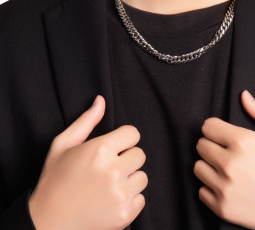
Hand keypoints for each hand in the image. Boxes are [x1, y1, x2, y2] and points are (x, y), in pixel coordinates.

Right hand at [29, 96, 147, 229]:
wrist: (48, 222)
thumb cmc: (54, 180)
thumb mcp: (63, 145)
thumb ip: (86, 121)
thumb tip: (100, 100)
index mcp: (100, 149)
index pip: (133, 133)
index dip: (123, 140)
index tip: (113, 149)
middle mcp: (113, 170)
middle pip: (140, 154)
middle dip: (127, 158)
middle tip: (108, 168)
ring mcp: (120, 194)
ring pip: (142, 177)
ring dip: (130, 179)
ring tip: (109, 185)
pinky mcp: (124, 215)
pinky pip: (141, 199)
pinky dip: (130, 200)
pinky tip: (111, 200)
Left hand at [194, 90, 254, 229]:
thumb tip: (243, 96)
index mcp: (243, 141)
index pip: (207, 127)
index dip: (216, 128)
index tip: (224, 134)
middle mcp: (230, 164)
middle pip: (200, 146)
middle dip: (212, 145)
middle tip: (228, 151)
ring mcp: (225, 188)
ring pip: (198, 168)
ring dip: (210, 166)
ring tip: (227, 169)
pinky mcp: (223, 208)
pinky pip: (202, 191)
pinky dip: (212, 188)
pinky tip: (228, 186)